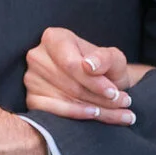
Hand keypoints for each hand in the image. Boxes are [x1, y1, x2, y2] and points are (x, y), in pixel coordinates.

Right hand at [24, 27, 153, 123]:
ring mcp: (31, 79)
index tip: (114, 92)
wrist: (100, 83)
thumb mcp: (113, 59)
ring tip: (122, 113)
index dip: (94, 81)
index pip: (72, 65)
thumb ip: (105, 58)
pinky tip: (96, 115)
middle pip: (70, 84)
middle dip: (100, 98)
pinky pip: (54, 113)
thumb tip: (88, 65)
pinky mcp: (32, 100)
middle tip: (123, 103)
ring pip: (66, 100)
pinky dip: (78, 116)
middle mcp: (38, 56)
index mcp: (54, 38)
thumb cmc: (105, 67)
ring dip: (97, 110)